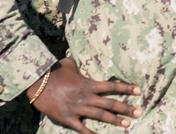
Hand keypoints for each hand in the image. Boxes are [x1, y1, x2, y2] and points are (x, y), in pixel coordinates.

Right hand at [27, 57, 141, 133]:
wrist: (36, 83)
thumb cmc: (54, 70)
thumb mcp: (70, 62)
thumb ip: (80, 62)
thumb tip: (84, 50)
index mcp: (89, 83)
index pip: (112, 86)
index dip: (126, 88)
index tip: (138, 91)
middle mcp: (86, 97)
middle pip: (110, 103)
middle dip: (126, 108)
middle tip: (139, 113)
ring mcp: (77, 108)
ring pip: (100, 115)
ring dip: (115, 121)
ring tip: (127, 125)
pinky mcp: (67, 118)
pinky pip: (81, 128)